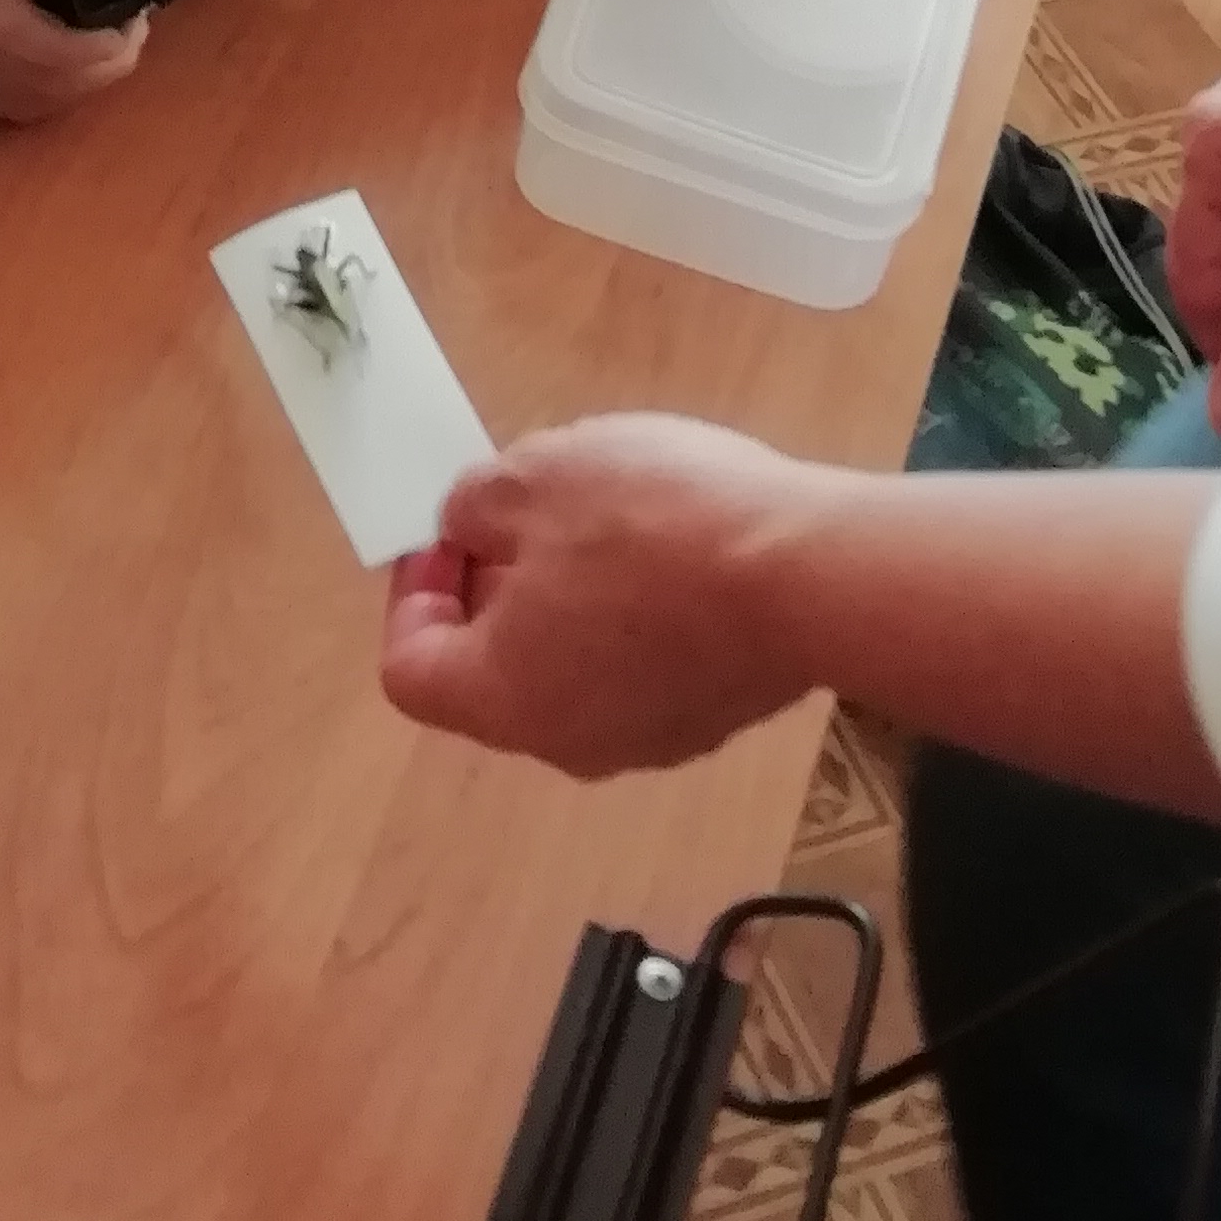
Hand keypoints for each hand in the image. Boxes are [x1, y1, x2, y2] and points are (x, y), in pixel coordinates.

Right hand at [0, 0, 163, 122]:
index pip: (39, 47)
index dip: (94, 49)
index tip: (136, 22)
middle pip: (43, 84)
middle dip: (103, 67)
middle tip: (134, 32)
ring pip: (35, 104)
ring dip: (85, 83)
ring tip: (112, 45)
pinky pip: (17, 109)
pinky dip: (57, 93)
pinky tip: (76, 64)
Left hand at [382, 416, 815, 778]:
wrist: (809, 576)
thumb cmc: (650, 524)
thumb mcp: (534, 478)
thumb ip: (473, 506)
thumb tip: (469, 529)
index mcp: (502, 697)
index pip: (410, 670)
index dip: (413, 594)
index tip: (456, 531)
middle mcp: (564, 742)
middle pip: (493, 673)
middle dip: (496, 588)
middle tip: (532, 513)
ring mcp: (645, 740)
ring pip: (571, 670)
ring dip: (568, 600)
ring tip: (611, 521)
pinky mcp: (710, 720)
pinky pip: (640, 670)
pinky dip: (634, 618)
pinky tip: (676, 550)